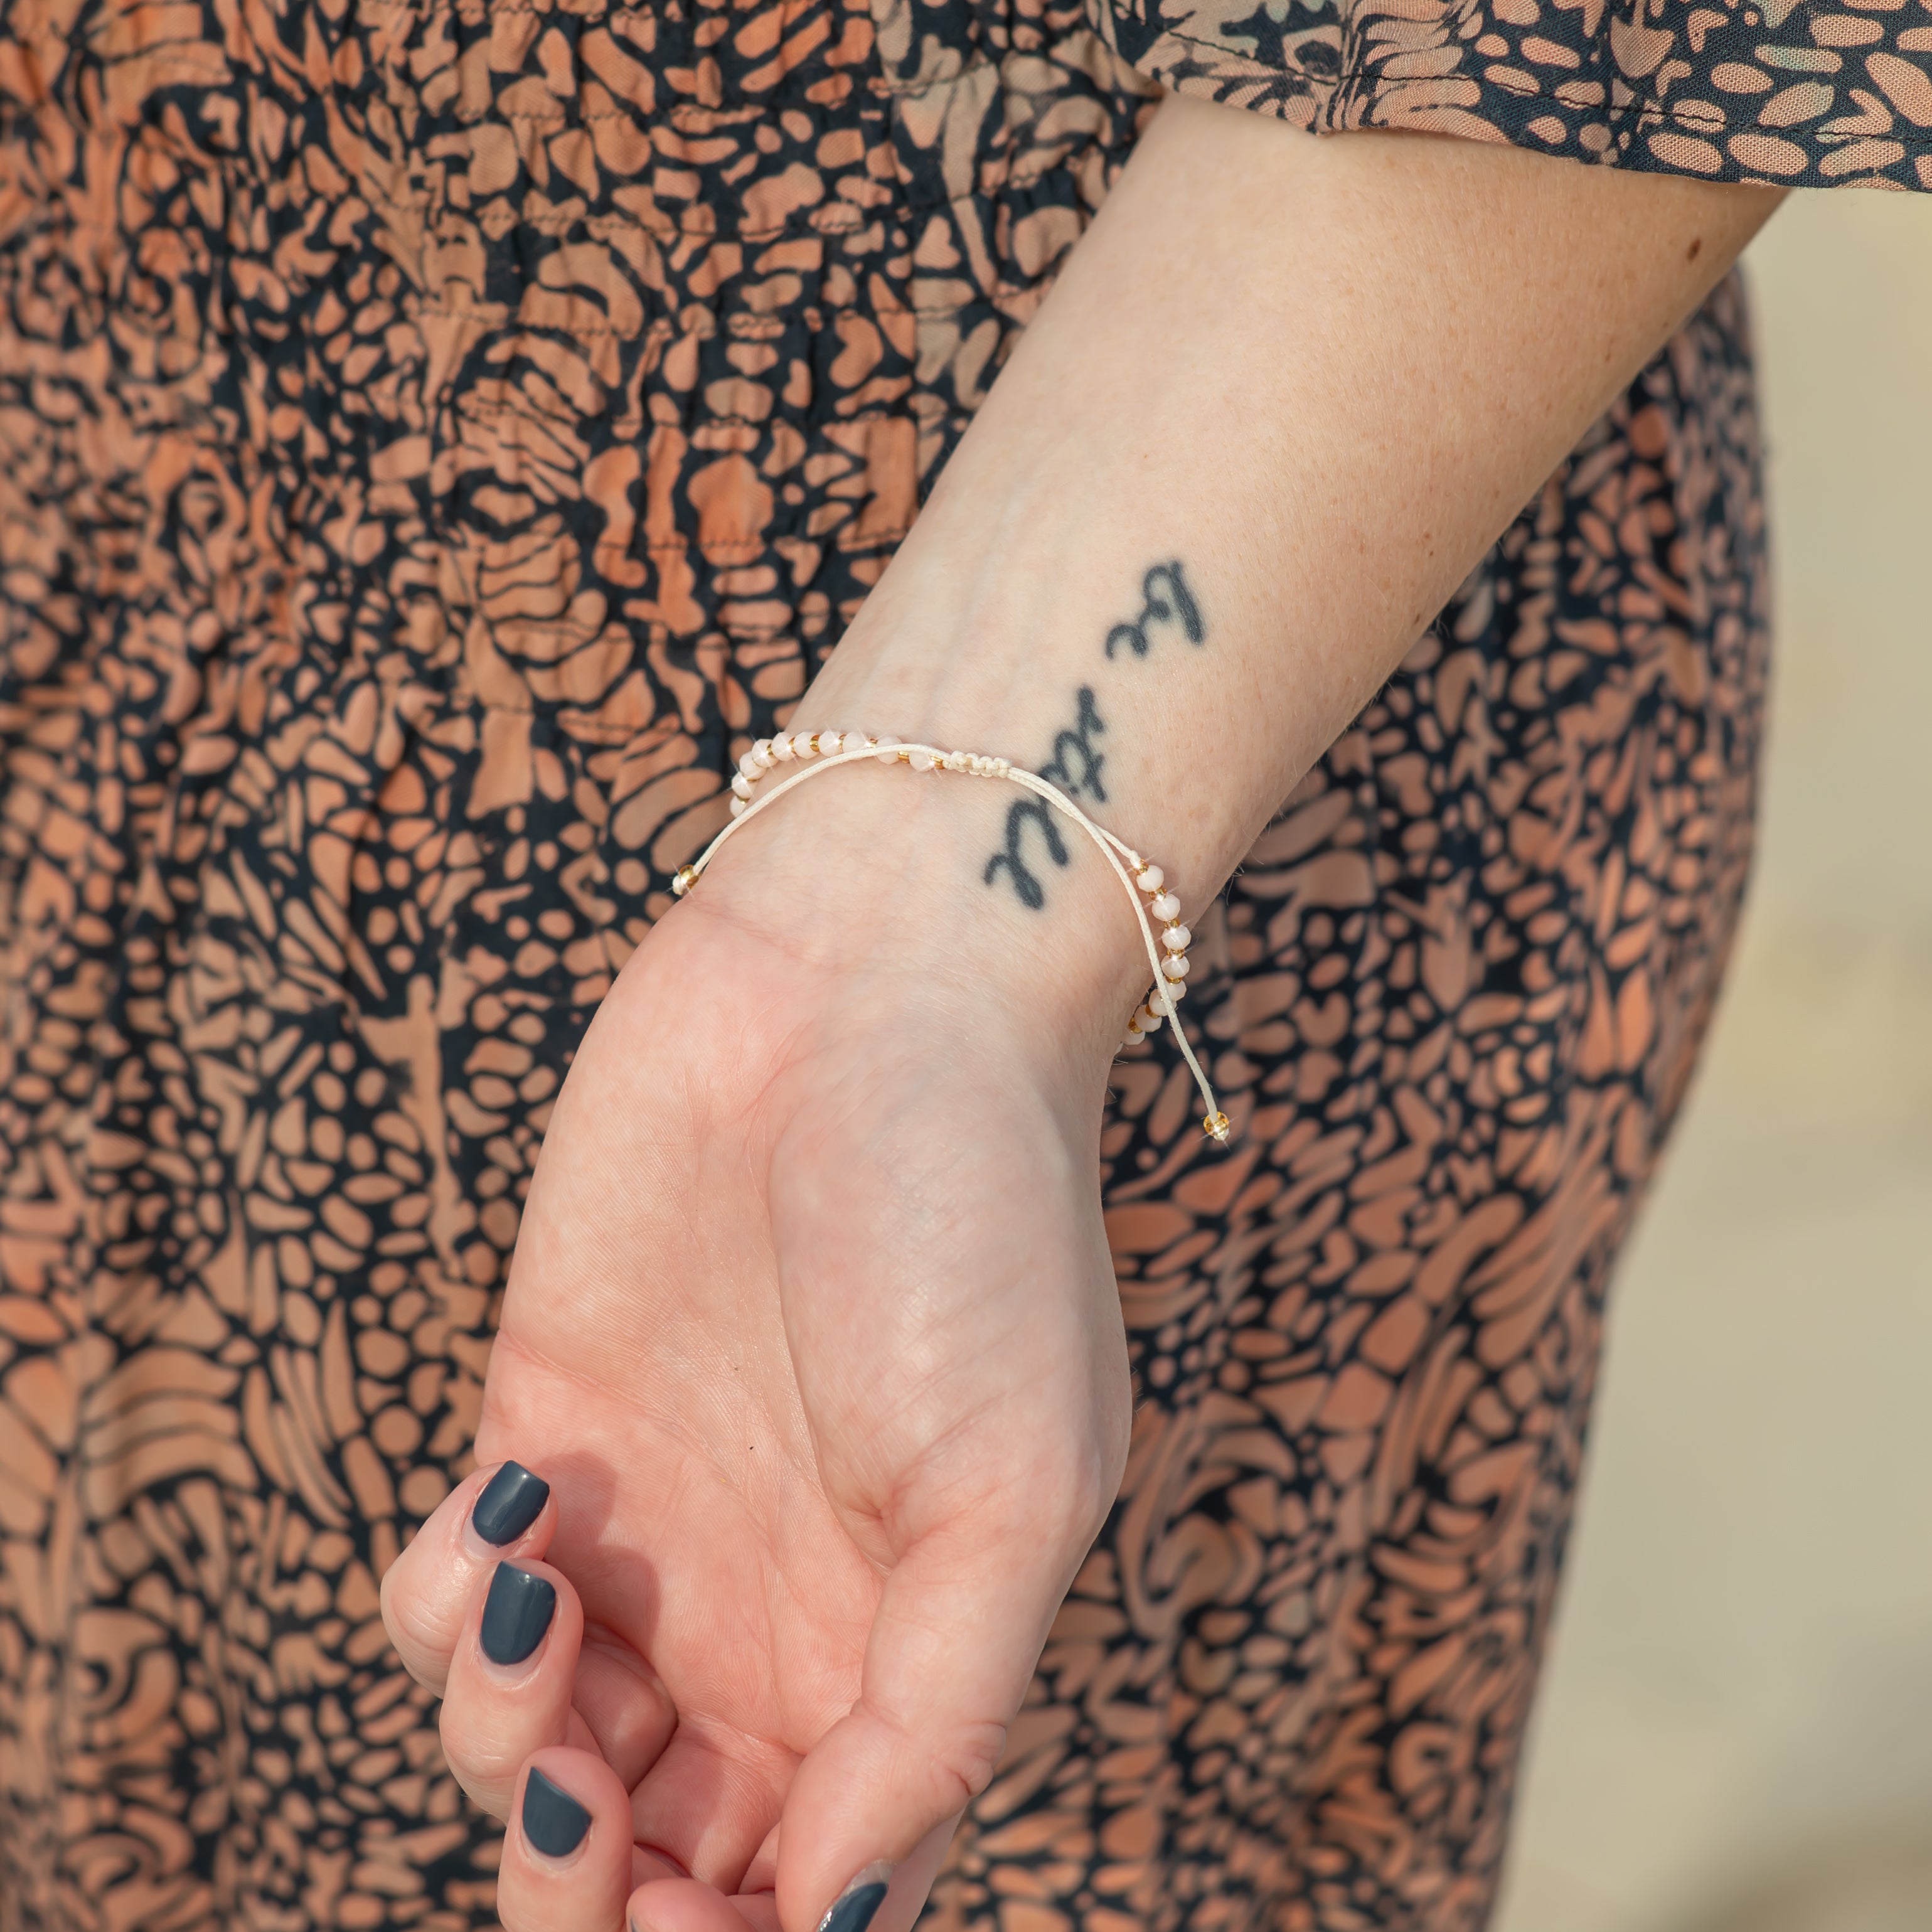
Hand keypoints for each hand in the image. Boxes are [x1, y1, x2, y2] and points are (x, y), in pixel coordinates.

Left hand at [379, 774, 1141, 1931]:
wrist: (868, 989)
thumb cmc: (978, 1215)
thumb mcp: (1017, 1477)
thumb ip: (939, 1705)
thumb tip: (836, 1904)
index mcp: (898, 1649)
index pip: (799, 1886)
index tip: (677, 1903)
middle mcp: (770, 1613)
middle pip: (651, 1852)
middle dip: (588, 1887)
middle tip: (578, 1816)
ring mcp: (651, 1529)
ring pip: (532, 1745)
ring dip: (503, 1746)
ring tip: (536, 1621)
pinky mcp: (547, 1428)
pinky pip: (447, 1600)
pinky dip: (443, 1609)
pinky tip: (505, 1519)